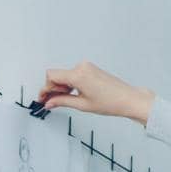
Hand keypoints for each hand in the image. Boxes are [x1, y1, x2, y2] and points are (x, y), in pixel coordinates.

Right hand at [36, 61, 155, 124]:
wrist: (128, 99)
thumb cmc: (111, 102)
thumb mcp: (82, 105)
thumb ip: (62, 102)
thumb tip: (50, 102)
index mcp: (78, 75)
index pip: (52, 77)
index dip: (45, 88)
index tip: (43, 99)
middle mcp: (81, 67)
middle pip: (57, 75)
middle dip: (52, 89)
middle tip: (51, 102)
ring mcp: (87, 67)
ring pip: (65, 75)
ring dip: (61, 87)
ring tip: (65, 100)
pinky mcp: (91, 69)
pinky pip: (73, 74)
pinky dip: (70, 84)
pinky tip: (73, 94)